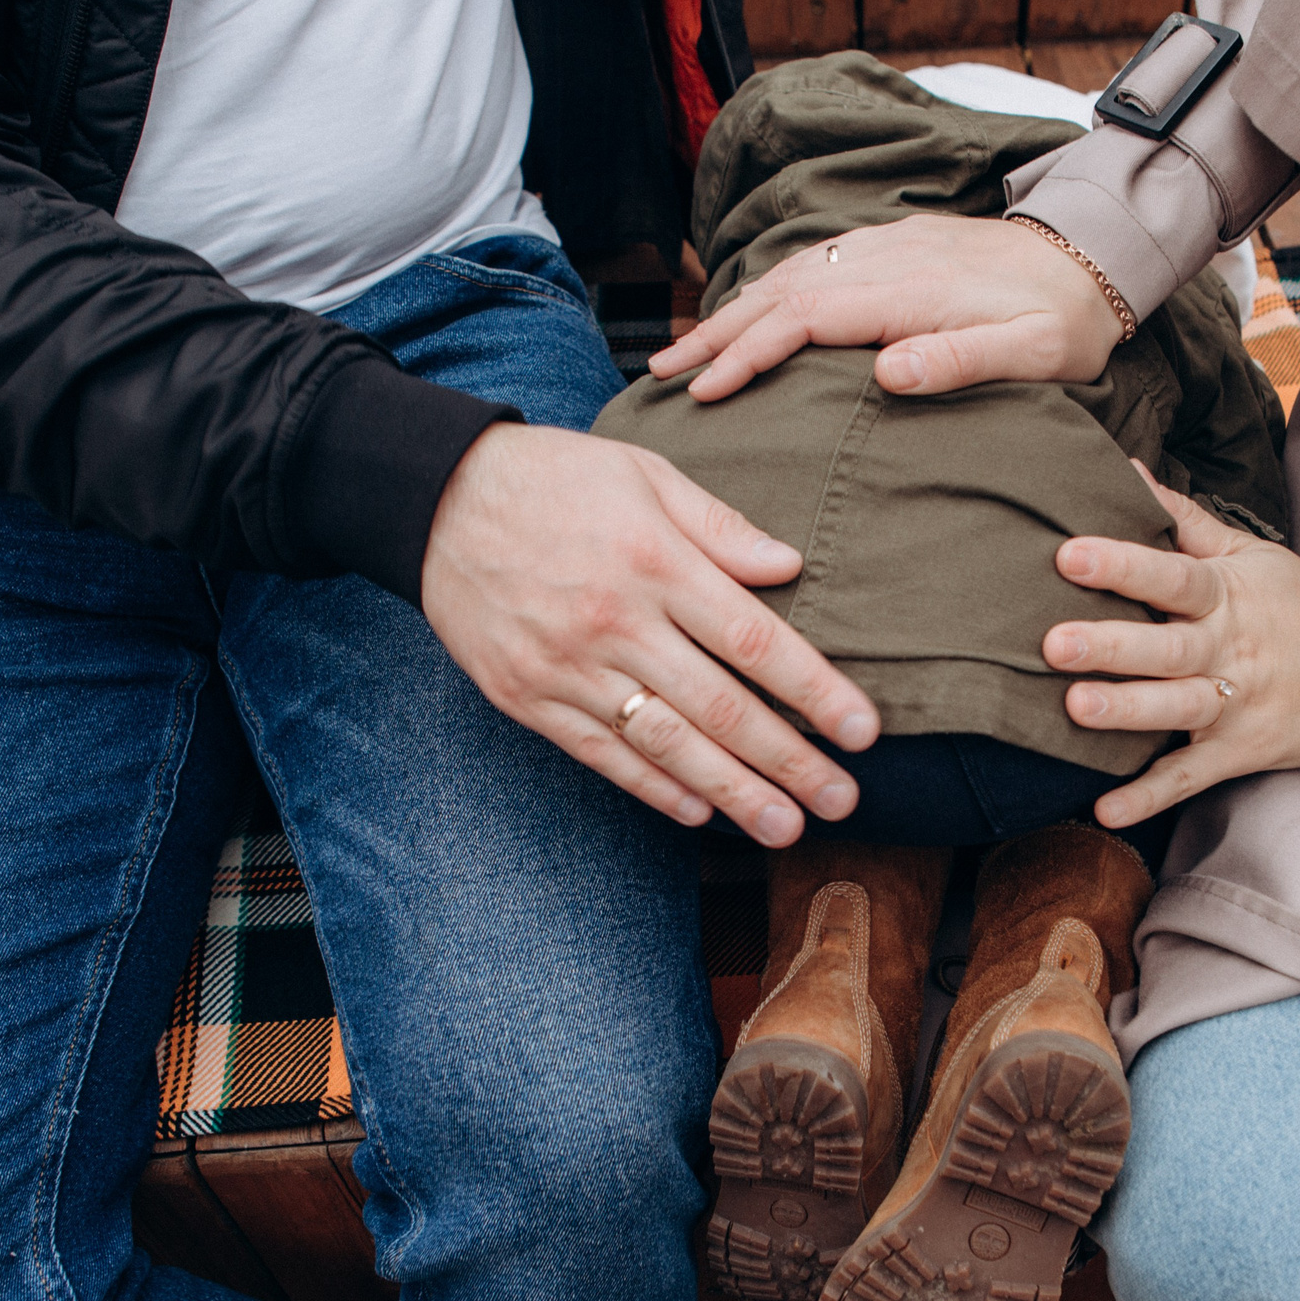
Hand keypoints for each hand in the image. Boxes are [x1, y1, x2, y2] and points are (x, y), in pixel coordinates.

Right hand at [422, 424, 879, 845]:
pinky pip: (601, 754)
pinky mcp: (528, 696)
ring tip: (784, 826)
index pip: (755, 640)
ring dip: (732, 792)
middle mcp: (616, 622)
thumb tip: (792, 567)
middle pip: (721, 707)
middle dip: (790, 761)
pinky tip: (698, 812)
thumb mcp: (644, 474)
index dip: (815, 691)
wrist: (435, 498)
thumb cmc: (555, 478)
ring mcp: (568, 666)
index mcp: (654, 562)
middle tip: (843, 801)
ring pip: (666, 744)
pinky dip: (653, 787)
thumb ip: (720, 526)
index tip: (864, 732)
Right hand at [647, 215, 1121, 402]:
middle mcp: (885, 260)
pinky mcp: (889, 247)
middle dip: (715, 335)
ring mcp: (883, 249)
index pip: (806, 321)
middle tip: (660, 376)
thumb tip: (889, 374)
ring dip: (730, 314)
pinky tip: (742, 316)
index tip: (707, 390)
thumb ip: (964, 361)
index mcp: (910, 292)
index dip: (750, 354)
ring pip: (787, 277)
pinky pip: (809, 268)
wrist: (1091, 259)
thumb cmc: (1065, 323)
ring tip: (683, 353)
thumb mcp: (1034, 353)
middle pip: (779, 294)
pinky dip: (763, 294)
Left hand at [1043, 464, 1299, 827]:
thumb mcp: (1251, 553)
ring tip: (1074, 707)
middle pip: (1167, 647)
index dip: (1124, 564)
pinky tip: (1104, 810)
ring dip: (1127, 712)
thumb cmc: (1295, 605)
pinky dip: (1149, 797)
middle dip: (1112, 645)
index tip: (1070, 554)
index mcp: (1228, 596)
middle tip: (1054, 641)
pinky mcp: (1237, 753)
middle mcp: (1227, 651)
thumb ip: (1184, 518)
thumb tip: (1126, 470)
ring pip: (1176, 709)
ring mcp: (1234, 706)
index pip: (1173, 575)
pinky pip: (1190, 778)